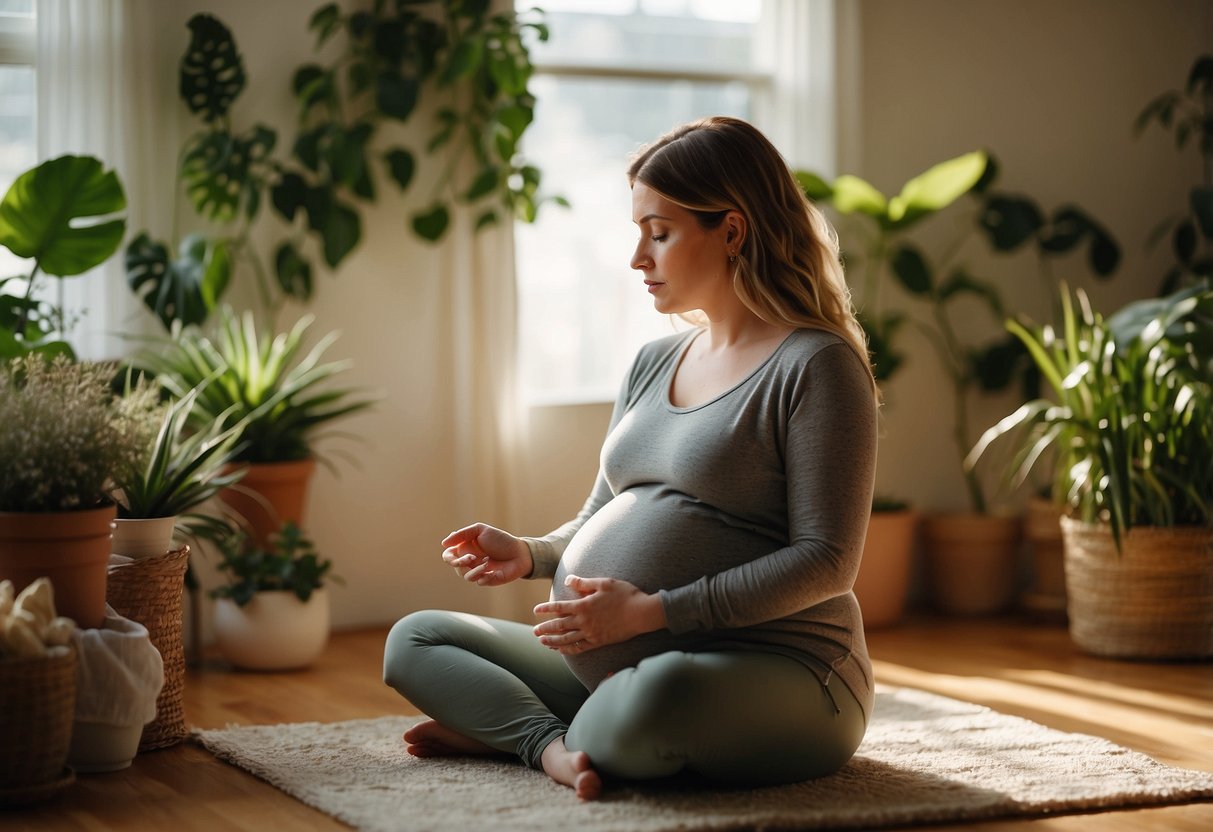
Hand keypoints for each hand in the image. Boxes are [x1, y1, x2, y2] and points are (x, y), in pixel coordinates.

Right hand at [441, 523, 532, 586]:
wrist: (520, 552)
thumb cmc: (501, 540)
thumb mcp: (480, 530)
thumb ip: (462, 534)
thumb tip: (444, 543)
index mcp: (466, 549)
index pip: (448, 556)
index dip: (449, 557)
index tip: (457, 552)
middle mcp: (470, 562)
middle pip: (456, 567)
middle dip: (461, 563)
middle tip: (472, 558)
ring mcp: (478, 572)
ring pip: (466, 576)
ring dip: (475, 570)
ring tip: (487, 562)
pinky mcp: (487, 580)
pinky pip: (479, 582)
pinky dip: (485, 576)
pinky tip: (494, 571)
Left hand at [532, 575, 666, 653]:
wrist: (642, 613)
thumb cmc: (625, 594)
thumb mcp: (604, 583)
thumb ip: (584, 582)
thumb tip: (567, 580)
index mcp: (584, 605)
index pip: (559, 607)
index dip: (546, 609)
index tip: (536, 611)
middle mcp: (585, 621)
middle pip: (559, 626)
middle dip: (545, 628)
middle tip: (534, 631)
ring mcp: (591, 633)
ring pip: (567, 639)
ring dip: (553, 641)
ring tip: (543, 642)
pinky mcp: (599, 641)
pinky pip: (579, 648)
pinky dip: (568, 650)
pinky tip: (561, 650)